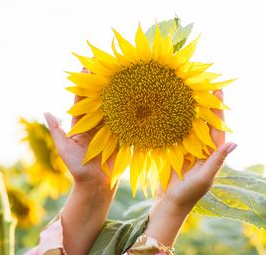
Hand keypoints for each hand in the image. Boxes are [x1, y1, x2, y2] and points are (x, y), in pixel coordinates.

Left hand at [44, 68, 115, 254]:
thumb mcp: (64, 147)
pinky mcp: (119, 135)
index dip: (82, 85)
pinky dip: (126, 108)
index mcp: (80, 124)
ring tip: (118, 75)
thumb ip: (57, 129)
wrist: (95, 184)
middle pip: (97, 100)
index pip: (81, 100)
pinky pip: (123, 120)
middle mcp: (95, 123)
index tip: (84, 69)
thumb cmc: (77, 167)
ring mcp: (108, 129)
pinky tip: (131, 95)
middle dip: (100, 83)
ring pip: (111, 107)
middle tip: (103, 65)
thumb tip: (45, 111)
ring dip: (114, 92)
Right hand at [145, 90, 236, 246]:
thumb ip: (216, 161)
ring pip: (191, 126)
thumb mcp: (204, 178)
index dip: (219, 111)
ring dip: (191, 111)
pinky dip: (176, 122)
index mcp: (212, 154)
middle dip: (206, 106)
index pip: (218, 128)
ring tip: (189, 94)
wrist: (170, 202)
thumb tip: (234, 143)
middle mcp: (201, 149)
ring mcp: (188, 149)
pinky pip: (177, 134)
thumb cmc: (189, 194)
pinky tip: (173, 111)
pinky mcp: (175, 151)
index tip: (219, 92)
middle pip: (205, 123)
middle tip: (203, 86)